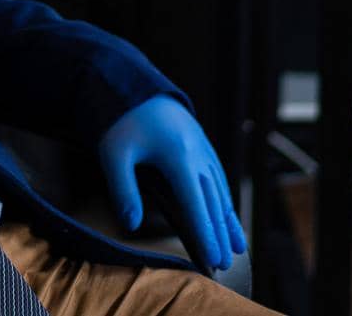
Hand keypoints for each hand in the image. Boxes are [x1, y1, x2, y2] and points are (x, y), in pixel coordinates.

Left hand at [97, 95, 246, 272]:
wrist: (135, 86)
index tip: (213, 259)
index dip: (205, 234)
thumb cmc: (122, 121)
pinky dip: (225, 200)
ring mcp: (203, 150)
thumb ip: (123, 189)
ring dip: (228, 220)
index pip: (195, 204)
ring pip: (221, 191)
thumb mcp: (114, 154)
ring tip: (237, 247)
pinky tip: (227, 214)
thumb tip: (132, 224)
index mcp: (178, 157)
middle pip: (213, 202)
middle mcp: (198, 155)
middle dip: (220, 235)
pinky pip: (219, 178)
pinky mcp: (202, 146)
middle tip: (226, 264)